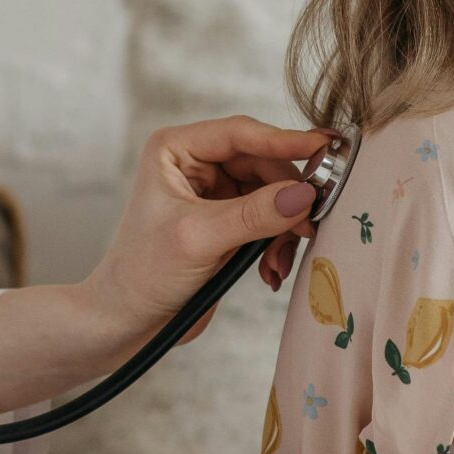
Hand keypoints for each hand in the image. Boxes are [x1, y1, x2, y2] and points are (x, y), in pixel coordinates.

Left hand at [84, 116, 333, 347]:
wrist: (129, 320)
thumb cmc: (144, 273)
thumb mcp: (199, 239)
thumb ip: (253, 215)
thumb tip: (305, 194)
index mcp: (177, 149)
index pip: (241, 134)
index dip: (285, 140)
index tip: (325, 150)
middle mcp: (197, 164)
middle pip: (264, 164)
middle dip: (288, 198)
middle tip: (309, 226)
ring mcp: (215, 193)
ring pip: (274, 194)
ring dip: (284, 229)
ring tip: (278, 261)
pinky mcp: (229, 222)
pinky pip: (271, 220)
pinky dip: (277, 244)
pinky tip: (270, 271)